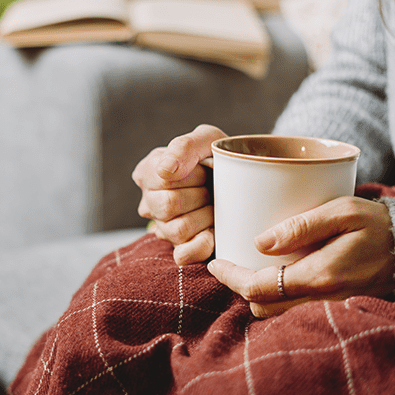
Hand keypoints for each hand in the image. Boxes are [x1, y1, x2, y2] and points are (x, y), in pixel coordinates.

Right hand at [132, 125, 225, 264]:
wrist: (245, 181)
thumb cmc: (221, 159)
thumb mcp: (207, 139)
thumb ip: (184, 147)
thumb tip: (166, 170)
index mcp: (149, 171)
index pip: (162, 178)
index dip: (191, 175)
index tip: (204, 168)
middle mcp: (150, 202)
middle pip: (166, 206)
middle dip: (199, 195)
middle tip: (212, 188)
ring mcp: (164, 228)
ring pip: (177, 230)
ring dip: (205, 217)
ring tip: (215, 206)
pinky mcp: (182, 248)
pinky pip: (183, 255)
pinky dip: (202, 244)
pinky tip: (214, 232)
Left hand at [207, 197, 394, 317]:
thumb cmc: (382, 227)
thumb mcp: (343, 212)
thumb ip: (302, 226)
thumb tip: (259, 242)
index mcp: (318, 277)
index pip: (257, 287)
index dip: (230, 276)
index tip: (214, 261)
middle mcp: (319, 299)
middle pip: (260, 306)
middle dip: (240, 286)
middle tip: (229, 260)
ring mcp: (327, 307)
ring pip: (275, 312)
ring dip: (257, 293)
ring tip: (248, 265)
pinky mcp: (332, 306)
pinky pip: (292, 309)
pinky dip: (276, 296)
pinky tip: (275, 273)